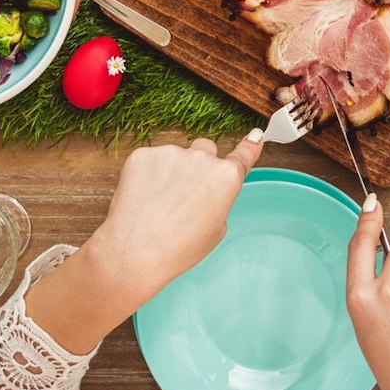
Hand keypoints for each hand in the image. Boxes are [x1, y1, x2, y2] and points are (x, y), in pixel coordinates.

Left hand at [82, 135, 263, 304]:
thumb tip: (210, 186)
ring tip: (158, 204)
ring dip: (171, 171)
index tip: (255, 136)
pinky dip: (147, 174)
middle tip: (184, 194)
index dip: (249, 147)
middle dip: (198, 165)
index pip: (243, 155)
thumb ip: (218, 199)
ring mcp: (170, 153)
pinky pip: (150, 160)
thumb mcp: (215, 230)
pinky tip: (142, 198)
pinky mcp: (142, 154)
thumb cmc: (178, 249)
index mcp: (225, 177)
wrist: (134, 252)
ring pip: (175, 155)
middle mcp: (201, 159)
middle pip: (205, 150)